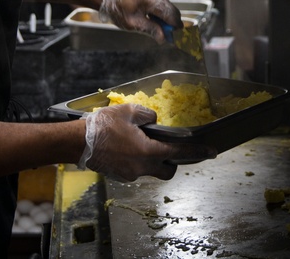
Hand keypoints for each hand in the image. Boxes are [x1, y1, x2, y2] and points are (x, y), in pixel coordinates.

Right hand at [78, 104, 215, 180]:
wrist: (77, 142)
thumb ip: (147, 115)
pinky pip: (136, 170)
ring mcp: (130, 174)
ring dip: (152, 160)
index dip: (198, 152)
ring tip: (141, 143)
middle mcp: (142, 167)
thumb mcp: (128, 112)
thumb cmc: (103, 126)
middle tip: (169, 150)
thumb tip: (154, 121)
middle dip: (173, 163)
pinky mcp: (120, 176)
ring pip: (150, 170)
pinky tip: (126, 148)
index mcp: (148, 151)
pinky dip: (137, 161)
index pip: (179, 153)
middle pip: (168, 171)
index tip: (212, 152)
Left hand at [99, 0, 180, 42]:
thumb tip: (163, 39)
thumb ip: (150, 30)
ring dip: (168, 20)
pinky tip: (156, 22)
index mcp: (150, 0)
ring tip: (160, 30)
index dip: (175, 27)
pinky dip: (164, 15)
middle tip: (168, 37)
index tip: (176, 38)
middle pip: (173, 10)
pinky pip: (164, 5)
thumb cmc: (118, 10)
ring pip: (170, 8)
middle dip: (173, 24)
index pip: (170, 14)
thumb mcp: (132, 23)